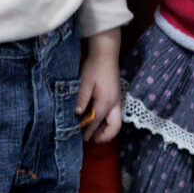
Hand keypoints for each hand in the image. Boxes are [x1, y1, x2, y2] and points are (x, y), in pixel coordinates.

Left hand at [76, 30, 122, 144]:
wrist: (106, 53)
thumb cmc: (94, 67)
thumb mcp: (85, 82)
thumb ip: (82, 98)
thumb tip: (76, 114)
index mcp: (106, 102)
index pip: (96, 122)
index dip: (88, 131)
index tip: (81, 138)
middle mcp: (114, 104)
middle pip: (114, 127)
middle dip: (104, 136)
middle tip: (92, 139)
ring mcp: (117, 100)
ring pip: (116, 122)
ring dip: (106, 130)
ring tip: (94, 133)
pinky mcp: (116, 97)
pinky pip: (114, 115)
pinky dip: (107, 122)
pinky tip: (97, 120)